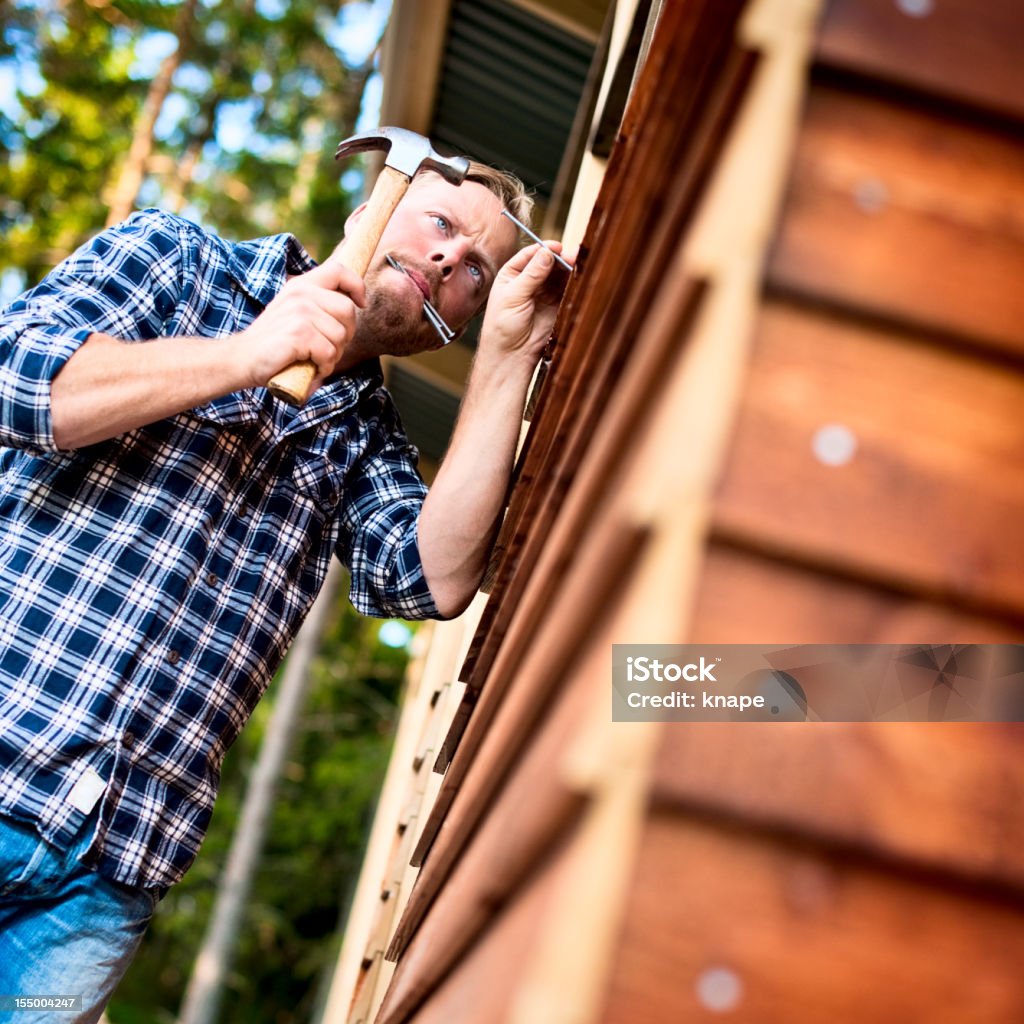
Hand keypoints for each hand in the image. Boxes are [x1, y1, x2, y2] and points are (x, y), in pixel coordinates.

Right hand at [235, 259, 365, 387]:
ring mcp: (300, 312)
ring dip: (333, 355)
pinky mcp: (298, 333)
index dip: (357, 286)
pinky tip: (311, 369)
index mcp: (301, 285)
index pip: (340, 271)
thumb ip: (318, 305)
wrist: (241, 358)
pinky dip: (324, 367)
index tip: (360, 304)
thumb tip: (355, 304)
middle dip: (346, 335)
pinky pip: (328, 353)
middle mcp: (301, 293)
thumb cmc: (274, 341)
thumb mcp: (295, 313)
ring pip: (340, 335)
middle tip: (329, 349)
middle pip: (348, 310)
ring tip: (315, 360)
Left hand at [479, 241, 575, 367]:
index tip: (556, 248)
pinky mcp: (555, 305)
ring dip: (568, 269)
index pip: (530, 254)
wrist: (512, 355)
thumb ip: (531, 274)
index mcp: (512, 274)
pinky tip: (578, 278)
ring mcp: (543, 292)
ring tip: (577, 265)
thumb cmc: (502, 327)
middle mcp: (528, 280)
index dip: (544, 249)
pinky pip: (566, 289)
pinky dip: (573, 283)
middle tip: (572, 257)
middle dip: (560, 258)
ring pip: (559, 274)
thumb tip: (547, 253)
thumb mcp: (513, 296)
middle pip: (547, 262)